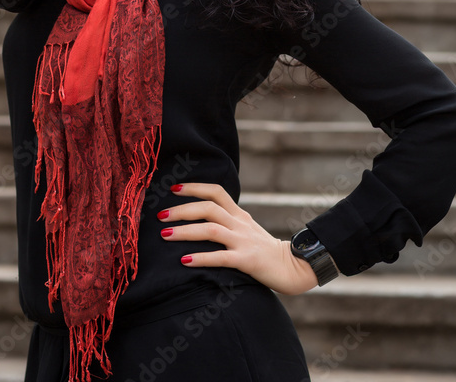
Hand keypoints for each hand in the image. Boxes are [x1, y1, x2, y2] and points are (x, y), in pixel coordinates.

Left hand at [157, 181, 324, 294]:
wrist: (294, 267)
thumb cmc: (266, 251)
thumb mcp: (247, 230)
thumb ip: (229, 221)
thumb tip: (204, 218)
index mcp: (240, 214)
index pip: (216, 191)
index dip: (194, 188)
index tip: (174, 189)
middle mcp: (240, 224)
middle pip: (208, 207)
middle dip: (182, 209)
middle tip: (161, 216)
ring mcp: (243, 241)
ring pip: (211, 229)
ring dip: (185, 231)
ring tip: (165, 235)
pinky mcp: (247, 260)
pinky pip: (221, 257)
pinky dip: (201, 257)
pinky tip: (184, 261)